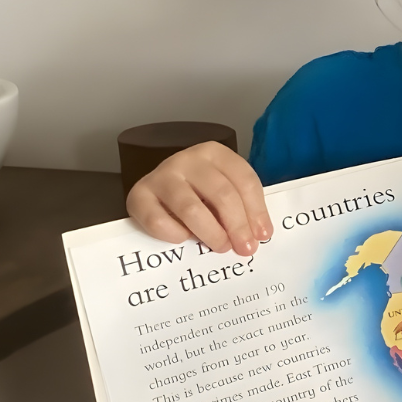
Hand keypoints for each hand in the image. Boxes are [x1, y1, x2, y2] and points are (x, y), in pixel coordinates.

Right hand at [127, 142, 272, 255]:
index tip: (262, 234)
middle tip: (244, 248)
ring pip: (191, 208)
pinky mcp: (138, 196)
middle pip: (221, 194)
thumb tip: (257, 234)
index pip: (244, 180)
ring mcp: (160, 176)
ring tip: (221, 246)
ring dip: (210, 232)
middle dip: (237, 225)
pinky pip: (158, 220)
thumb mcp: (223, 190)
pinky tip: (184, 239)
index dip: (256, 210)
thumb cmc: (198, 191)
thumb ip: (241, 207)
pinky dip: (174, 234)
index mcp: (215, 153)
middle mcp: (187, 159)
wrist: (156, 189)